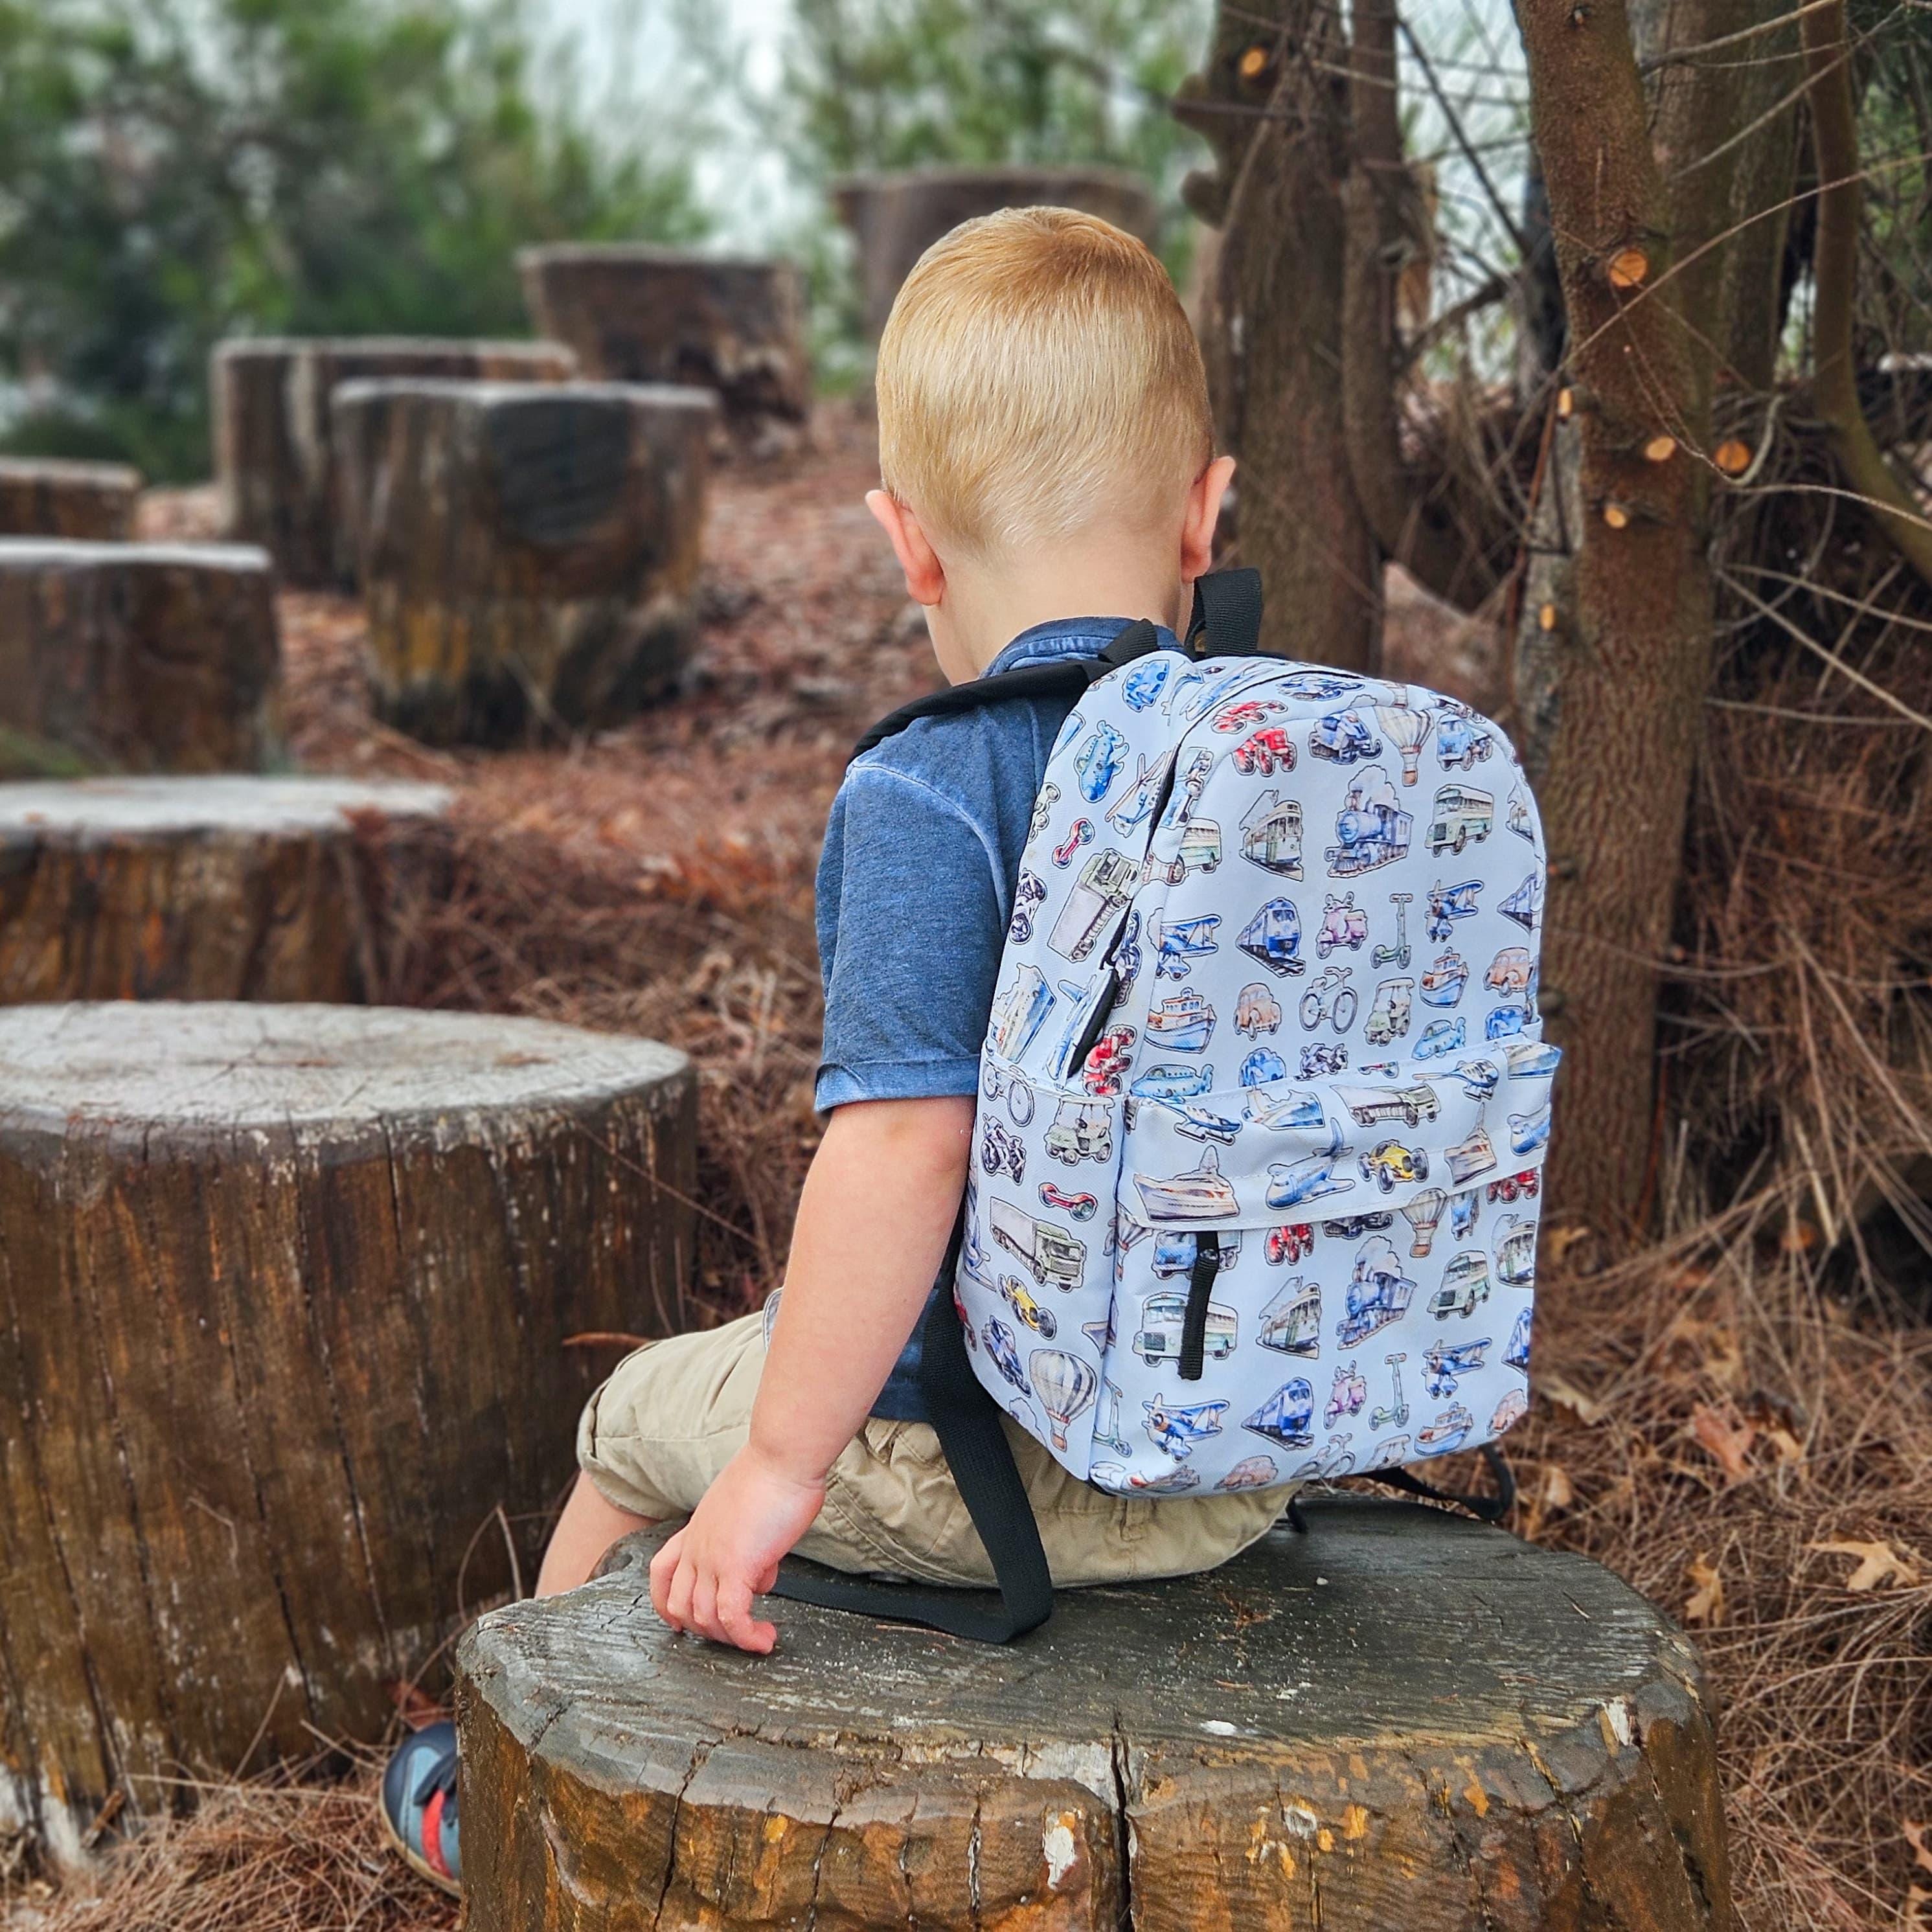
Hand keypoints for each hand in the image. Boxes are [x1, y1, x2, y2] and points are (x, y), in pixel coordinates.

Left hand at [648, 1445, 826, 1653]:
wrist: (782, 1456)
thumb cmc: (775, 1473)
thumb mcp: (748, 1511)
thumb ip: (746, 1542)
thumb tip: (760, 1571)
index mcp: (697, 1528)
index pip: (662, 1572)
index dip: (665, 1603)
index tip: (679, 1622)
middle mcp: (698, 1545)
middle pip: (679, 1604)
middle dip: (705, 1628)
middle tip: (736, 1633)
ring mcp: (713, 1557)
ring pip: (704, 1617)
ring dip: (730, 1638)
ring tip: (758, 1638)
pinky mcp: (736, 1566)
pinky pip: (733, 1617)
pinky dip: (747, 1637)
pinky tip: (764, 1639)